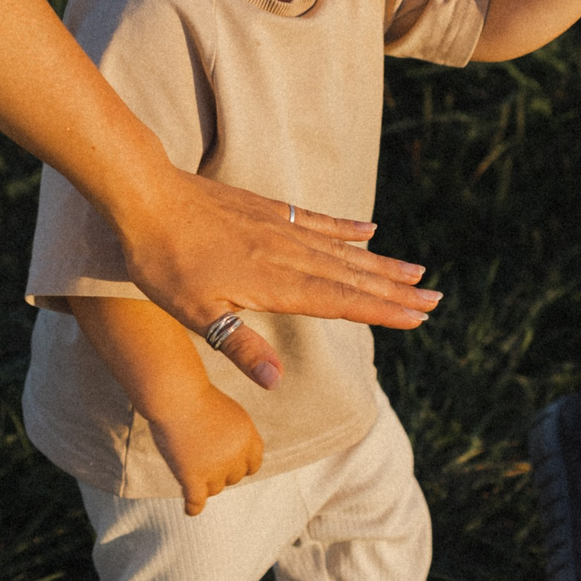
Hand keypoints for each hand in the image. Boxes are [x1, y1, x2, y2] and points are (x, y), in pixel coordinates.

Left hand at [111, 171, 437, 390]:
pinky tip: (369, 229)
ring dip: (380, 263)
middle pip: (352, 276)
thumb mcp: (196, 315)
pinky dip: (347, 227)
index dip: (380, 311)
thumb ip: (241, 346)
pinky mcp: (267, 209)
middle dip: (395, 290)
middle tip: (435, 299)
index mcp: (275, 282)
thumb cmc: (164, 262)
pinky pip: (318, 220)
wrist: (145, 197)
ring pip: (342, 250)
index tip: (418, 318)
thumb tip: (277, 382)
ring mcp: (280, 227)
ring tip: (416, 270)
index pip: (339, 302)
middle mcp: (287, 253)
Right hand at [141, 383, 264, 516]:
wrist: (174, 395)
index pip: (253, 464)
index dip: (239, 464)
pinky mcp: (192, 477)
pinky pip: (196, 502)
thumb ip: (233, 435)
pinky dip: (193, 507)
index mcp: (248, 436)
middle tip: (200, 458)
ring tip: (188, 467)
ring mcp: (215, 468)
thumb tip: (235, 456)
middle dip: (220, 472)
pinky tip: (190, 509)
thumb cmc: (195, 397)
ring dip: (203, 483)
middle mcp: (236, 455)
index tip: (227, 463)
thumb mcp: (226, 412)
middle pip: (233, 478)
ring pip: (214, 489)